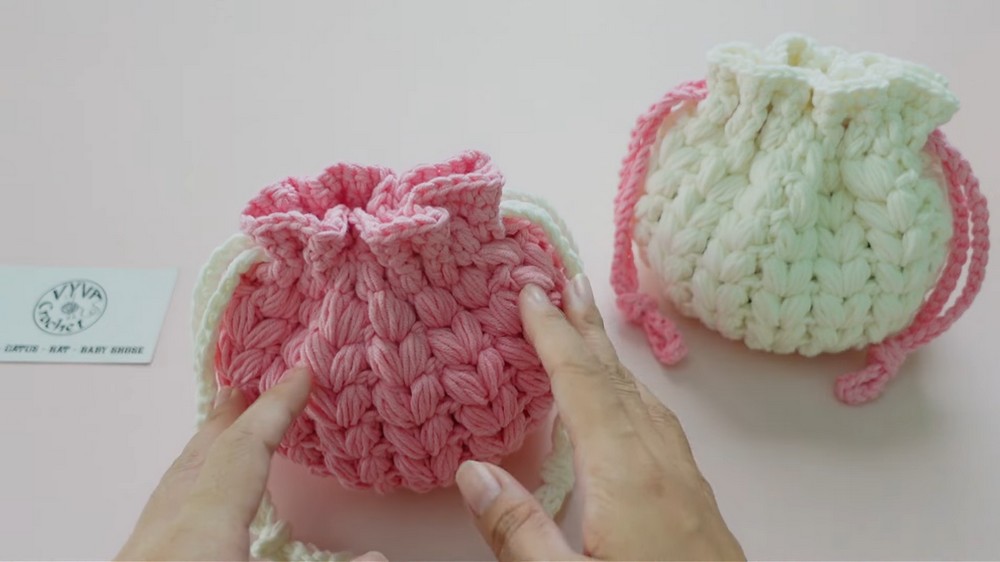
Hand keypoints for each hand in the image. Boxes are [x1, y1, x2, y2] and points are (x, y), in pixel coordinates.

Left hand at [115, 367, 384, 561]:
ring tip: (225, 430)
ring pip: (172, 485)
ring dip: (205, 450)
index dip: (277, 408)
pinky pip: (163, 510)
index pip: (244, 451)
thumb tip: (378, 558)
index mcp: (201, 535)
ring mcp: (141, 553)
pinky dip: (186, 487)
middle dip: (230, 418)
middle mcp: (164, 535)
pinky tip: (195, 507)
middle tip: (252, 385)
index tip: (302, 373)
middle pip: (198, 458)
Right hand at [455, 275, 745, 560]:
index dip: (554, 335)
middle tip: (561, 281)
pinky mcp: (699, 507)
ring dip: (610, 359)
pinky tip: (629, 409)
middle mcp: (664, 467)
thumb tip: (474, 471)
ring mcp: (689, 485)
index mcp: (629, 478)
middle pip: (618, 381)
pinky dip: (633, 396)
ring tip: (585, 331)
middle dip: (585, 329)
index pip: (584, 387)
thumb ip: (519, 533)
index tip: (531, 291)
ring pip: (644, 401)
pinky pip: (660, 426)